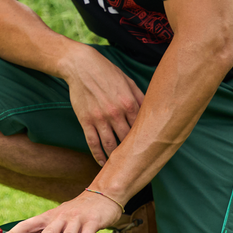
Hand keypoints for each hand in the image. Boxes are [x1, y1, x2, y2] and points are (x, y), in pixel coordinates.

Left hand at [0, 191, 124, 232]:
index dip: (14, 232)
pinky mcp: (92, 223)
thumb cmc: (75, 211)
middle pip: (49, 230)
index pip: (28, 223)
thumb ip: (40, 228)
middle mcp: (61, 217)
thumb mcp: (55, 217)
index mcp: (49, 217)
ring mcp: (77, 220)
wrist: (101, 197)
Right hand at [61, 47, 144, 165]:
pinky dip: (97, 155)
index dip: (146, 141)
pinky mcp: (86, 121)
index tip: (149, 150)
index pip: (141, 128)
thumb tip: (151, 111)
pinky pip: (93, 143)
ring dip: (116, 158)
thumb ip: (140, 98)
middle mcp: (116, 113)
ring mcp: (100, 118)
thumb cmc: (107, 72)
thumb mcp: (128, 81)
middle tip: (137, 162)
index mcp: (129, 103)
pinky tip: (102, 163)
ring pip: (110, 145)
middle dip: (133, 152)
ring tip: (121, 166)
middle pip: (127, 140)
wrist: (81, 66)